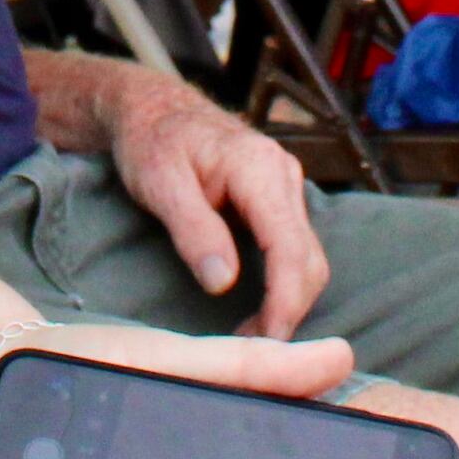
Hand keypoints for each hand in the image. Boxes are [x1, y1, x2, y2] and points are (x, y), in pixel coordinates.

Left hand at [90, 68, 329, 335]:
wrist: (151, 108)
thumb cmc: (150, 141)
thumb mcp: (159, 184)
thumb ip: (193, 230)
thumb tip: (224, 282)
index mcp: (258, 168)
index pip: (289, 246)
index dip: (285, 300)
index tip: (269, 342)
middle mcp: (282, 174)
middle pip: (308, 257)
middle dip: (290, 309)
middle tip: (253, 350)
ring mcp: (285, 185)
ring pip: (307, 255)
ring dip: (289, 300)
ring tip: (252, 333)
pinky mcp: (278, 198)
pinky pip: (295, 247)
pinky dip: (284, 282)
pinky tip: (260, 306)